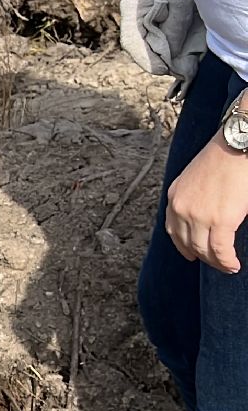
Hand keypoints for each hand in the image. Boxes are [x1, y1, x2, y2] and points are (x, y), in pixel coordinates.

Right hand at [120, 0, 207, 85]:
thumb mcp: (181, 4)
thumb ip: (172, 32)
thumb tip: (169, 59)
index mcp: (131, 8)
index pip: (131, 44)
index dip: (148, 62)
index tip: (167, 72)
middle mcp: (133, 9)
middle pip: (140, 43)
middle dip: (157, 56)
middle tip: (178, 66)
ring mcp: (143, 7)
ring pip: (149, 37)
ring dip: (164, 47)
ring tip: (181, 54)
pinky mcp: (156, 4)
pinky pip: (156, 28)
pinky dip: (168, 37)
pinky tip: (181, 39)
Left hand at [167, 130, 247, 272]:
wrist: (238, 144)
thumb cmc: (225, 155)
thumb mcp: (196, 176)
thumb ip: (194, 195)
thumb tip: (206, 210)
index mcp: (175, 196)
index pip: (173, 229)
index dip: (182, 245)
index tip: (190, 254)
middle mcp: (181, 208)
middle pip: (187, 243)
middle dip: (201, 256)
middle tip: (214, 263)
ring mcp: (199, 216)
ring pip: (204, 250)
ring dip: (216, 262)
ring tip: (227, 266)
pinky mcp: (220, 220)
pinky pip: (221, 250)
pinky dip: (227, 261)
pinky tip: (233, 265)